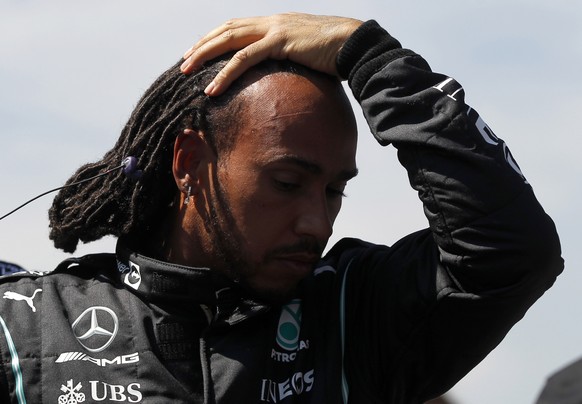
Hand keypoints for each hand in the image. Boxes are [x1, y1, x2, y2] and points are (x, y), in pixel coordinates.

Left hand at [180, 13, 361, 95]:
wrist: (354, 44)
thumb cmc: (335, 53)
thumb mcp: (306, 53)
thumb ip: (289, 59)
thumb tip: (282, 75)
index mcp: (275, 24)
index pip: (236, 27)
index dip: (214, 38)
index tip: (198, 52)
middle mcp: (270, 22)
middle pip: (226, 29)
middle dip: (202, 45)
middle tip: (183, 62)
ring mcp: (274, 29)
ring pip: (229, 40)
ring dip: (204, 56)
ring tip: (186, 72)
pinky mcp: (280, 41)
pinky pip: (245, 58)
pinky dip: (226, 73)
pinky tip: (213, 87)